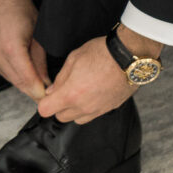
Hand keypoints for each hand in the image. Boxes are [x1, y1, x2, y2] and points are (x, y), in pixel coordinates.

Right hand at [0, 0, 48, 102]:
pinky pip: (0, 69)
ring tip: (36, 83)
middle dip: (31, 89)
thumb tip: (45, 81)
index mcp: (11, 48)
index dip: (38, 91)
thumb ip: (40, 61)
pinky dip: (12, 72)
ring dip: (22, 82)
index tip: (48, 97)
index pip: (26, 79)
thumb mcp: (37, 34)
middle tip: (45, 94)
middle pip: (16, 82)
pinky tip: (22, 70)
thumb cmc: (20, 7)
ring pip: (8, 77)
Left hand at [38, 26, 162, 124]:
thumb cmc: (101, 53)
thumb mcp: (73, 58)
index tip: (47, 95)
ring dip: (73, 109)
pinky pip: (92, 115)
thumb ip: (60, 78)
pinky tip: (91, 93)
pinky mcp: (109, 109)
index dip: (44, 102)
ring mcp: (97, 110)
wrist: (128, 57)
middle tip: (63, 89)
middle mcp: (83, 107)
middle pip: (61, 117)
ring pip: (77, 119)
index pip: (46, 110)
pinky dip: (87, 109)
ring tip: (79, 91)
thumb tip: (52, 90)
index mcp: (71, 94)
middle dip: (58, 105)